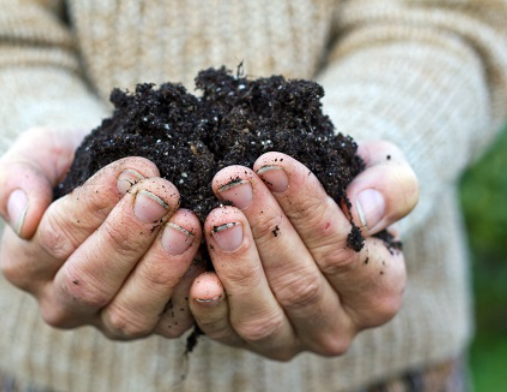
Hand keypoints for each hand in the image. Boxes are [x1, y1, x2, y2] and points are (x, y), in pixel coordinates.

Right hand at [0, 127, 202, 339]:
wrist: (113, 180)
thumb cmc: (72, 164)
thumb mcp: (36, 155)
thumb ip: (13, 179)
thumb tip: (21, 217)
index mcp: (24, 261)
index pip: (54, 238)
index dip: (95, 205)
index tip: (134, 170)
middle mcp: (61, 301)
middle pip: (89, 282)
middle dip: (128, 237)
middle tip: (163, 196)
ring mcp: (106, 319)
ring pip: (128, 313)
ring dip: (160, 269)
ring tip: (187, 224)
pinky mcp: (150, 323)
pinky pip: (169, 322)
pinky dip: (189, 294)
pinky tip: (207, 258)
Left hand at [188, 141, 417, 359]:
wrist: (314, 217)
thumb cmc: (349, 193)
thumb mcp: (385, 175)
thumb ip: (392, 189)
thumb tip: (365, 213)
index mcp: (379, 291)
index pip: (342, 252)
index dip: (305, 207)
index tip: (273, 165)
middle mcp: (337, 328)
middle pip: (299, 283)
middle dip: (263, 227)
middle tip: (233, 181)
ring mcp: (290, 341)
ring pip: (262, 314)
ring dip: (236, 263)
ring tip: (217, 215)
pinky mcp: (246, 343)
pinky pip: (224, 333)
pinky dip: (210, 307)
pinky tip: (198, 273)